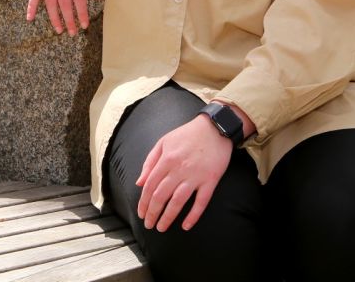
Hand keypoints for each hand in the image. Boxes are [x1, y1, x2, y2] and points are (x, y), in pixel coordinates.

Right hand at [27, 0, 102, 34]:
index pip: (79, 0)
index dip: (81, 14)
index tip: (84, 25)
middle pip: (65, 5)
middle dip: (69, 20)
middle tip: (73, 33)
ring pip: (50, 3)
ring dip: (54, 18)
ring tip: (59, 30)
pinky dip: (31, 6)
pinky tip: (29, 18)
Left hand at [136, 114, 231, 231]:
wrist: (215, 127)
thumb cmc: (188, 134)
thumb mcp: (164, 142)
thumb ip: (150, 162)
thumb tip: (140, 182)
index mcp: (166, 160)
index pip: (150, 186)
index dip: (144, 202)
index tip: (141, 213)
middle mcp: (179, 169)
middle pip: (161, 196)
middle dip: (152, 213)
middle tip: (149, 225)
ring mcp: (195, 176)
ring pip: (178, 201)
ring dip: (168, 217)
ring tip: (161, 227)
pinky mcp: (210, 180)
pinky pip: (201, 202)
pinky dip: (193, 215)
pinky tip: (186, 226)